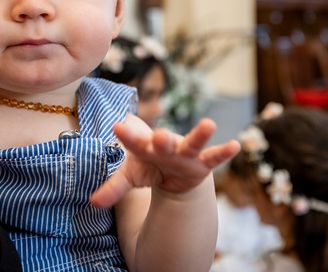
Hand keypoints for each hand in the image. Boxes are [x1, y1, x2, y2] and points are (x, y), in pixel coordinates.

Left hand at [90, 115, 240, 207]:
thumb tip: (93, 202)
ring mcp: (186, 153)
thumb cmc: (149, 167)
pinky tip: (235, 145)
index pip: (134, 141)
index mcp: (146, 146)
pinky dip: (224, 152)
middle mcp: (167, 146)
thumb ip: (113, 187)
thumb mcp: (130, 176)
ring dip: (200, 135)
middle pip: (164, 141)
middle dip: (163, 139)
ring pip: (193, 143)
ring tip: (209, 124)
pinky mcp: (202, 163)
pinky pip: (214, 157)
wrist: (173, 172)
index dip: (128, 135)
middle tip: (160, 136)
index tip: (118, 127)